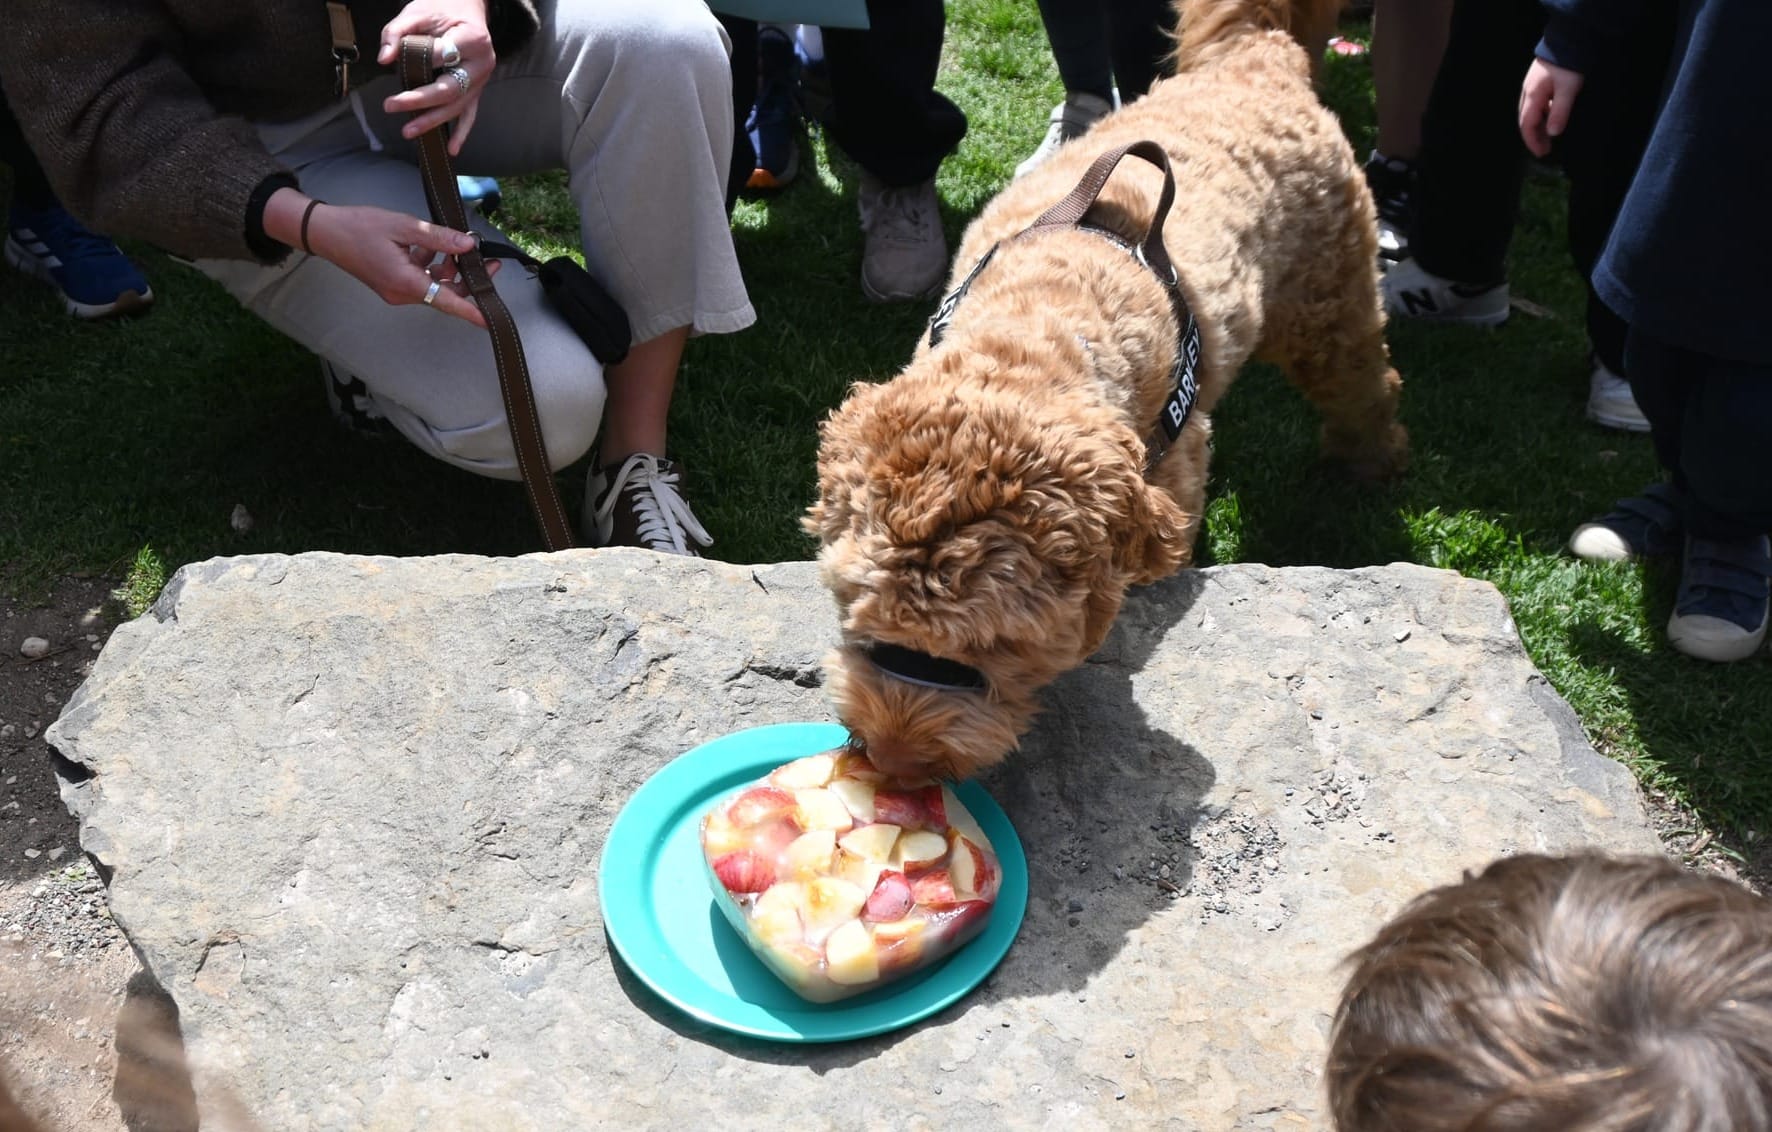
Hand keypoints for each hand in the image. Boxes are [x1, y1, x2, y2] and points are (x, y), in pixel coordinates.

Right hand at [306, 200, 502, 327]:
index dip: (472, 311)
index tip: (491, 321)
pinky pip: (421, 278)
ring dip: (449, 269)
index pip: (447, 302)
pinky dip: (432, 264)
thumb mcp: (403, 226)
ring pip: (434, 285)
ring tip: (460, 245)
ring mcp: (397, 290)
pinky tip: (434, 245)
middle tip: (488, 261)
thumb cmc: (359, 227)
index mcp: (406, 282)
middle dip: (469, 279)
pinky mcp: (393, 283)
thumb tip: (468, 244)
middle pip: (445, 293)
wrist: (326, 232)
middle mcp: (403, 293)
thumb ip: (438, 238)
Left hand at [377, 0, 494, 155]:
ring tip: (409, 131)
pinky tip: (451, 149)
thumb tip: (384, 59)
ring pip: (458, 105)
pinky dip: (462, 132)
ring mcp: (482, 79)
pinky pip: (470, 113)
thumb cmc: (443, 7)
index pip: (442, 56)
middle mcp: (482, 63)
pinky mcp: (477, 89)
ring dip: (433, 120)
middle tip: (392, 105)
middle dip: (420, 100)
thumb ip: (397, 31)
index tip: (397, 59)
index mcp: (472, 39)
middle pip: (450, 88)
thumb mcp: (418, 11)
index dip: (420, 59)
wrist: (469, 7)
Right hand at [1519, 58, 1584, 157]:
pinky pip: (1536, 103)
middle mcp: (1528, 92)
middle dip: (1534, 136)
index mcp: (1533, 96)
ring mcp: (1532, 86)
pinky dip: (1541, 115)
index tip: (1542, 154)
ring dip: (1538, 126)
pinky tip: (1552, 116)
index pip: (1527, 125)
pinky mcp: (1539, 81)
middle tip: (1545, 149)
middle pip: (1525, 120)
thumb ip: (1559, 112)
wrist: (1568, 39)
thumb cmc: (1568, 64)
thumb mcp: (1568, 89)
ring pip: (1530, 112)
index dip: (1533, 141)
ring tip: (1549, 135)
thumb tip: (1553, 133)